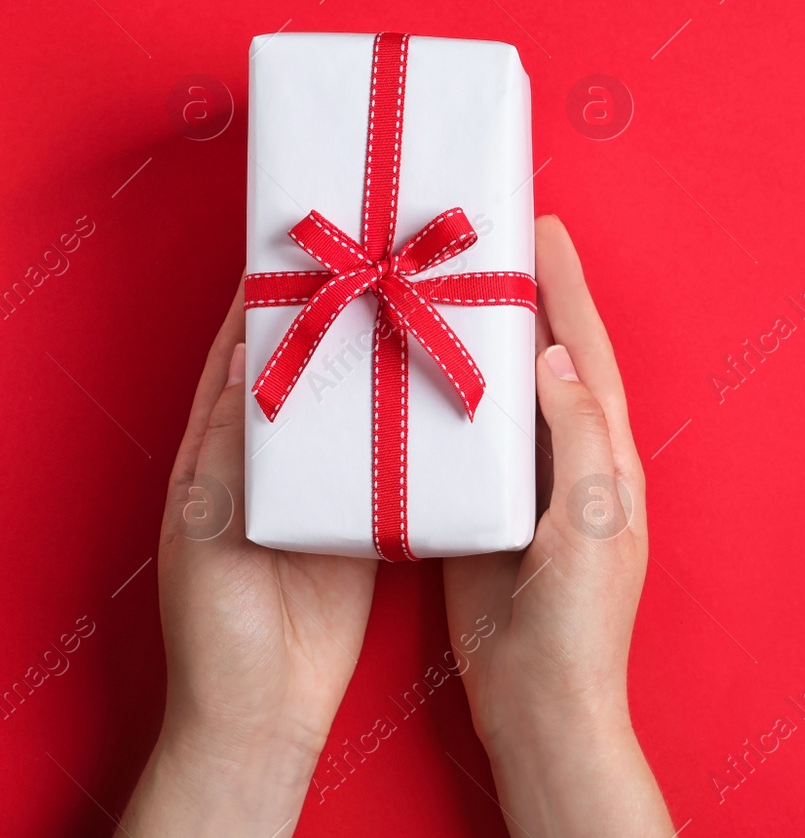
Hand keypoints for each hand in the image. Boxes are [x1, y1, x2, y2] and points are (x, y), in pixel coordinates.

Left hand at [123, 281, 377, 834]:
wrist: (263, 710)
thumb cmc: (216, 623)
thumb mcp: (207, 522)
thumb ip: (232, 442)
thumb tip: (253, 353)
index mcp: (218, 455)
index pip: (237, 359)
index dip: (260, 305)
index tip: (295, 252)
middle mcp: (273, 465)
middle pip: (305, 375)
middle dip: (335, 323)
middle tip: (374, 270)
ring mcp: (324, 493)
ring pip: (353, 412)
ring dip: (379, 369)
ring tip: (414, 316)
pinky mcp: (368, 524)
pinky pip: (391, 463)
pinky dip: (411, 427)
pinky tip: (440, 394)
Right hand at [444, 217, 672, 836]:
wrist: (541, 704)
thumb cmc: (580, 619)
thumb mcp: (589, 521)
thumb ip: (578, 436)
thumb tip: (551, 356)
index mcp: (606, 455)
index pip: (587, 352)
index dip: (567, 289)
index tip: (543, 228)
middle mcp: (568, 460)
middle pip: (545, 361)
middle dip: (524, 299)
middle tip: (488, 241)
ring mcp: (522, 487)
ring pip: (499, 395)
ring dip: (477, 343)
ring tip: (443, 288)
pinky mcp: (479, 515)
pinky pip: (461, 444)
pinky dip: (441, 401)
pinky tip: (411, 374)